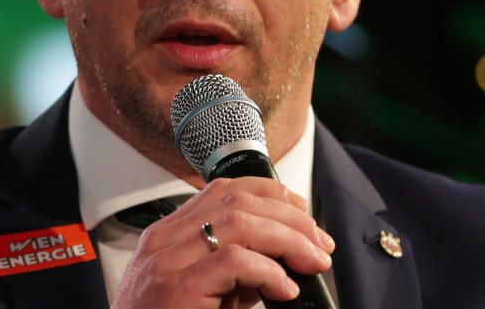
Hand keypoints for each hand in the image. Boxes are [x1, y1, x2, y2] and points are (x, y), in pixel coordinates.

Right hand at [112, 177, 334, 308]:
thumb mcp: (206, 294)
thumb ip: (237, 271)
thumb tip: (287, 258)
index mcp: (168, 236)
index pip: (224, 191)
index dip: (271, 194)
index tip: (303, 215)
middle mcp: (163, 241)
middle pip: (238, 202)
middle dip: (290, 219)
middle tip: (320, 244)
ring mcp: (166, 262)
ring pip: (239, 223)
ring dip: (287, 240)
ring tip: (312, 262)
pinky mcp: (176, 287)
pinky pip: (232, 261)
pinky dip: (268, 271)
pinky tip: (284, 289)